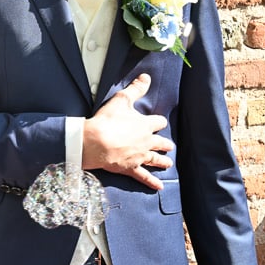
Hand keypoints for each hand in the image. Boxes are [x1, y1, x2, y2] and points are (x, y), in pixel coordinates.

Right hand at [82, 74, 173, 189]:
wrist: (96, 142)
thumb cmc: (108, 120)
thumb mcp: (121, 100)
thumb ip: (135, 89)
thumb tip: (147, 77)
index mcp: (145, 125)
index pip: (158, 122)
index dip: (157, 121)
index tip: (157, 121)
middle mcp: (147, 142)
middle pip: (161, 142)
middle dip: (164, 144)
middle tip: (168, 145)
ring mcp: (140, 156)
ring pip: (156, 160)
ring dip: (162, 161)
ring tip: (168, 163)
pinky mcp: (131, 168)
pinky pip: (144, 177)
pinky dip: (152, 182)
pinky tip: (159, 187)